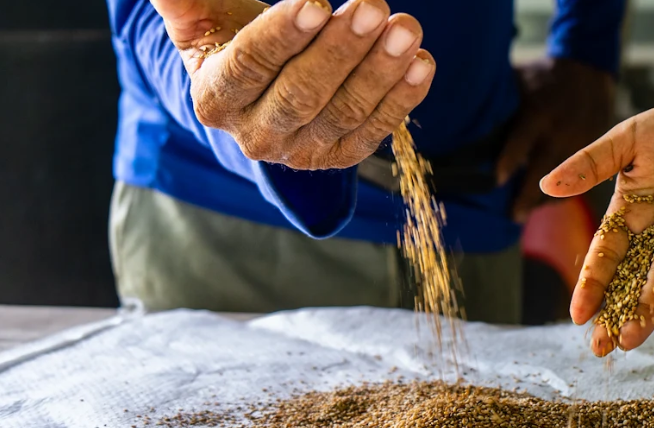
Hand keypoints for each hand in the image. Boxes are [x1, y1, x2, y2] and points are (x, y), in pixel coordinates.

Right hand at [151, 0, 435, 169]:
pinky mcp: (340, 155)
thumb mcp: (202, 17)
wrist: (262, 87)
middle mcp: (256, 134)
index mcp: (215, 99)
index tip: (316, 1)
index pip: (249, 67)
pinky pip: (375, 128)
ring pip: (344, 112)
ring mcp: (301, 150)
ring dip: (381, 70)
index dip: (283, 36)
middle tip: (372, 6)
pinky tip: (421, 62)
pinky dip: (403, 97)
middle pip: (301, 94)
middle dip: (340, 49)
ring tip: (406, 28)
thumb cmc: (231, 38)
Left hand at [495, 58, 614, 222]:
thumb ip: (499, 103)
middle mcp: (560, 130)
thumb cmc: (541, 77)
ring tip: (525, 214)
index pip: (521, 140)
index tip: (496, 181)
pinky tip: (546, 203)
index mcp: (538, 112)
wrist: (588, 68)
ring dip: (545, 200)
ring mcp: (580, 142)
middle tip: (512, 216)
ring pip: (565, 179)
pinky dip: (564, 192)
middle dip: (528, 194)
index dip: (509, 161)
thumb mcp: (518, 81)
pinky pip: (580, 178)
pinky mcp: (592, 150)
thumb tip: (459, 116)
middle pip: (544, 169)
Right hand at [541, 99, 653, 355]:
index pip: (605, 254)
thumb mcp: (629, 139)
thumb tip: (546, 186)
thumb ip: (592, 163)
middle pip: (629, 280)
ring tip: (628, 339)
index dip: (592, 283)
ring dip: (645, 311)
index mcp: (630, 211)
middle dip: (614, 314)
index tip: (578, 314)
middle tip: (599, 348)